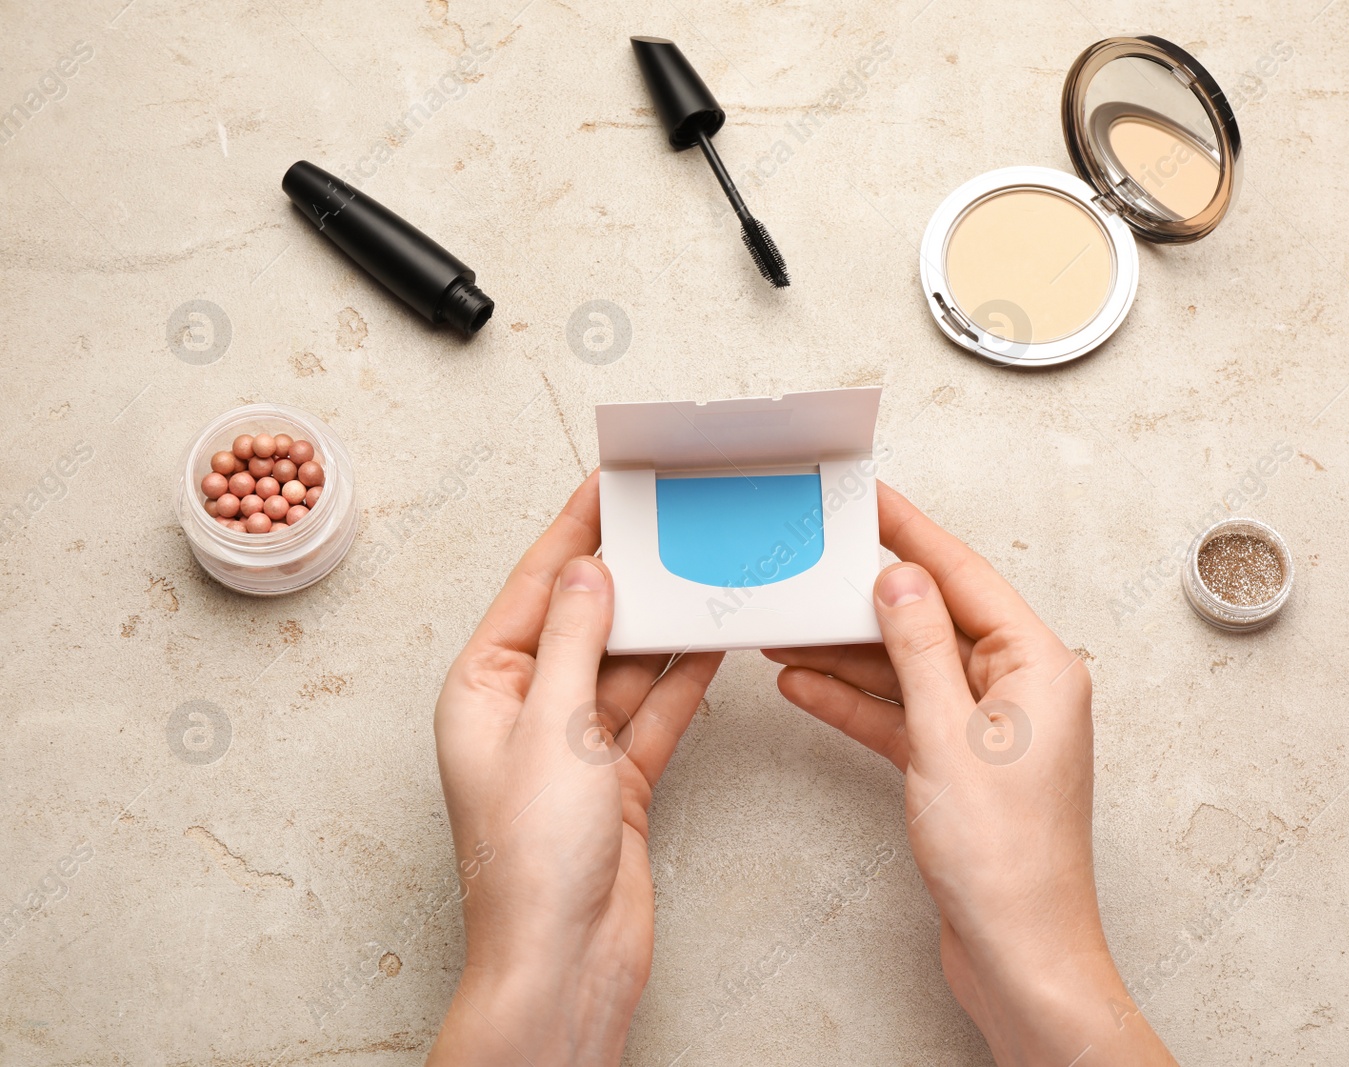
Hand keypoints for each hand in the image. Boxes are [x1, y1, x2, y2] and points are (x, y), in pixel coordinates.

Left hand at [429, 473, 722, 1065]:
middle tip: (668, 521)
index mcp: (484, 690)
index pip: (533, 590)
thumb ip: (576, 640)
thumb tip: (588, 570)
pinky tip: (712, 639)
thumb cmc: (530, 862)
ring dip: (663, 623)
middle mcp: (525, 710)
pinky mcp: (618, 778)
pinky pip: (654, 709)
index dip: (571, 533)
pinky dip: (683, 677)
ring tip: (701, 569)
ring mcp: (574, 746)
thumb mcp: (552, 728)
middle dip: (627, 574)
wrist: (566, 962)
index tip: (607, 485)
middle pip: (583, 619)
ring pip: (626, 662)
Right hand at [766, 483, 1175, 1066]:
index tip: (869, 501)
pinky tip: (805, 685)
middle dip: (865, 599)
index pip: (965, 577)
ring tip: (786, 629)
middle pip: (933, 619)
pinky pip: (901, 715)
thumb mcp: (949, 737)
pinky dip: (855, 702)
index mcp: (1040, 666)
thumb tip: (899, 578)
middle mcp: (1021, 689)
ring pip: (909, 668)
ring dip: (847, 653)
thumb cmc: (1007, 861)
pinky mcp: (960, 766)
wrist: (1017, 954)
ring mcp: (989, 729)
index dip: (911, 534)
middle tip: (810, 567)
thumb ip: (919, 649)